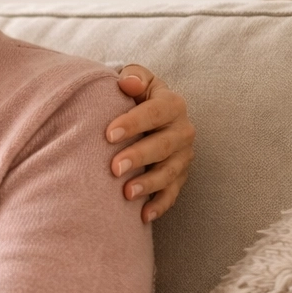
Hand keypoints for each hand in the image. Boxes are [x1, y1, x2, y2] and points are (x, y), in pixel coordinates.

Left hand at [108, 65, 195, 223]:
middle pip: (164, 145)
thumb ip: (133, 77)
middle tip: (114, 168)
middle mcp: (182, 130)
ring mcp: (182, 156)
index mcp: (171, 104)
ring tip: (126, 193)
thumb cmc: (134, 95)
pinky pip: (172, 193)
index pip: (156, 112)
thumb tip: (127, 83)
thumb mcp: (135, 79)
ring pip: (170, 172)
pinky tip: (142, 216)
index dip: (134, 123)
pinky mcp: (179, 176)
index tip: (108, 134)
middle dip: (139, 157)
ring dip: (149, 184)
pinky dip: (159, 205)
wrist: (147, 112)